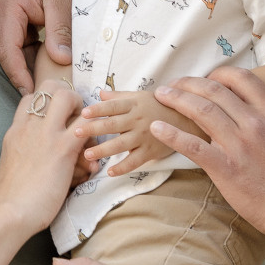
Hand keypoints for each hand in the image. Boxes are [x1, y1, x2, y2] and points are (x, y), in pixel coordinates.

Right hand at [0, 0, 73, 93]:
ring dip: (28, 64)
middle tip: (45, 96)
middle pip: (6, 52)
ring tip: (49, 83)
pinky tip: (48, 65)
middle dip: (24, 73)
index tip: (32, 96)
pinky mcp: (8, 17)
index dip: (18, 76)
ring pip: (11, 49)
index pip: (7, 50)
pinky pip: (16, 42)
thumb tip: (59, 61)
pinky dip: (31, 54)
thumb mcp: (66, 0)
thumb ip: (62, 31)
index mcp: (7, 4)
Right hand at [0, 79, 84, 233]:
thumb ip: (23, 152)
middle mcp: (29, 126)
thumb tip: (34, 156)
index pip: (30, 98)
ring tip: (89, 130)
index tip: (58, 115)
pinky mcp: (62, 148)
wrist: (10, 213)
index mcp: (15, 131)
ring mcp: (45, 134)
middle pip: (49, 87)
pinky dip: (93, 131)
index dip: (47, 101)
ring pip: (66, 96)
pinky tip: (94, 150)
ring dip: (82, 108)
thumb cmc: (11, 199)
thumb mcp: (11, 165)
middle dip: (68, 95)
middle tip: (78, 116)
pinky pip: (85, 125)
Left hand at [73, 90, 203, 176]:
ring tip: (88, 154)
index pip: (113, 106)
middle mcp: (137, 120)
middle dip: (94, 129)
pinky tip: (110, 171)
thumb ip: (119, 97)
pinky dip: (122, 167)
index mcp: (134, 105)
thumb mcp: (140, 97)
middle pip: (113, 125)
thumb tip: (100, 92)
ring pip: (121, 144)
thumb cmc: (159, 106)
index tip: (84, 113)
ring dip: (103, 149)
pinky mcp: (151, 151)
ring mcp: (144, 136)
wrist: (187, 119)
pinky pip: (134, 161)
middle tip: (76, 133)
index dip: (98, 110)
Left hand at [150, 67, 264, 237]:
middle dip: (189, 83)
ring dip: (177, 99)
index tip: (206, 78)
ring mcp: (239, 145)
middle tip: (175, 85)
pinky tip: (157, 128)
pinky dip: (171, 134)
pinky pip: (192, 145)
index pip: (242, 78)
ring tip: (161, 96)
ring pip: (201, 110)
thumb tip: (252, 111)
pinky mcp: (225, 168)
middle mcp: (256, 123)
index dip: (219, 73)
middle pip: (215, 90)